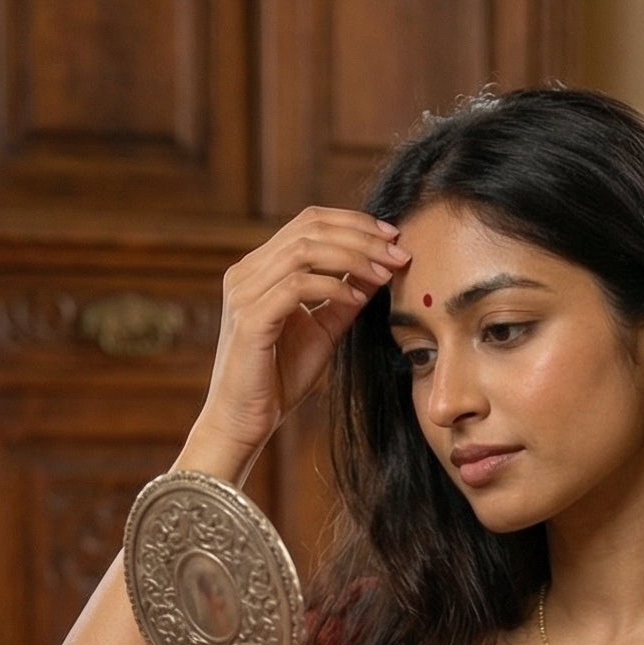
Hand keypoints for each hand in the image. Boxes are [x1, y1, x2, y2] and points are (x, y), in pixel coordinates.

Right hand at [181, 208, 410, 481]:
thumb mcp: (322, 331)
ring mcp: (245, 293)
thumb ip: (344, 298)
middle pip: (309, 227)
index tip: (393, 238)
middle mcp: (247, 272)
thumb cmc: (279, 379)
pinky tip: (358, 300)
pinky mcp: (250, 319)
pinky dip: (333, 287)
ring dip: (353, 257)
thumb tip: (380, 269)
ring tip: (386, 272)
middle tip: (399, 251)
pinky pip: (297, 286)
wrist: (244, 422)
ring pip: (304, 250)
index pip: (309, 222)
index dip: (354, 223)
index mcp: (260, 268)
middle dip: (361, 235)